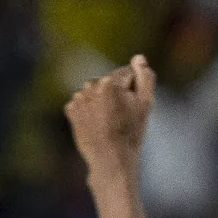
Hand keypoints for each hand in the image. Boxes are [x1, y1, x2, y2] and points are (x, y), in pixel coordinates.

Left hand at [66, 55, 156, 174]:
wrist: (110, 160)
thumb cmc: (131, 134)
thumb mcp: (146, 106)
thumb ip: (145, 78)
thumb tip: (139, 58)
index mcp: (109, 82)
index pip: (127, 75)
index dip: (135, 91)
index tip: (134, 109)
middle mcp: (90, 85)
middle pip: (109, 83)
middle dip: (116, 95)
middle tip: (122, 118)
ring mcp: (78, 97)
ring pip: (95, 93)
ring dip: (102, 103)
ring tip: (109, 122)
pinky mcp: (70, 110)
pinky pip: (83, 104)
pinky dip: (89, 112)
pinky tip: (97, 125)